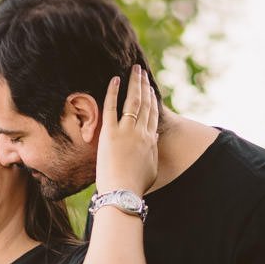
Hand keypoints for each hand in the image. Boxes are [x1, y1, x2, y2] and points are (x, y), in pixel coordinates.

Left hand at [95, 64, 159, 195]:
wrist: (123, 193)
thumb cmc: (135, 187)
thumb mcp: (150, 169)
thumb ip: (152, 152)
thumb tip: (153, 141)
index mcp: (151, 141)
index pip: (153, 115)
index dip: (152, 100)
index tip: (150, 89)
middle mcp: (141, 132)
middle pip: (145, 103)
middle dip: (144, 86)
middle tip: (142, 72)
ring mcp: (127, 131)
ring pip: (133, 101)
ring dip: (135, 83)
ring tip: (135, 70)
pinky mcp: (110, 133)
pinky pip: (112, 107)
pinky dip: (114, 92)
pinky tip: (115, 80)